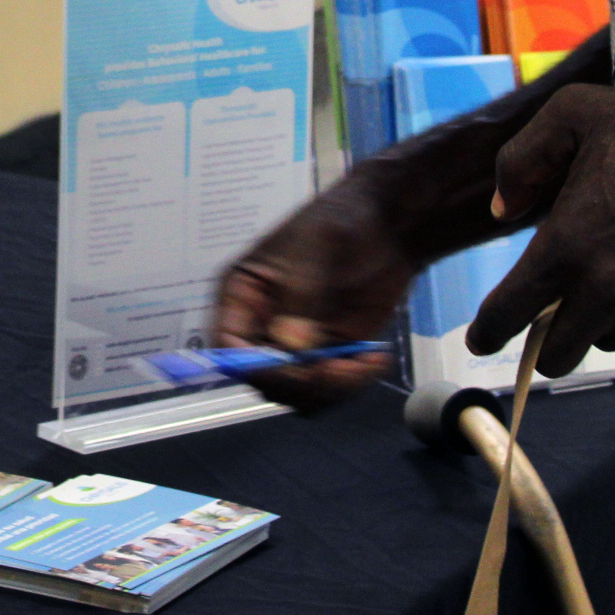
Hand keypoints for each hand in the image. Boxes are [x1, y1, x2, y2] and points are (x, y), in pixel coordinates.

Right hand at [212, 171, 412, 410]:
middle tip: (337, 367)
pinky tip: (373, 358)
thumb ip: (302, 297)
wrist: (388, 225)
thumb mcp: (316, 247)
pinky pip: (328, 390)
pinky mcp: (329, 354)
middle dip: (299, 382)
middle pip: (261, 377)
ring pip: (296, 393)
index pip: (225, 343)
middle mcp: (263, 324)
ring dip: (330, 389)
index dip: (249, 364)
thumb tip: (291, 347)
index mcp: (243, 294)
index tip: (290, 367)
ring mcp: (297, 343)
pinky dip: (351, 385)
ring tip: (362, 362)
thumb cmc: (342, 221)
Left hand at [469, 65, 614, 375]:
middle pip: (557, 352)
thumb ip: (520, 162)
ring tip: (594, 277)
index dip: (488, 331)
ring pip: (602, 339)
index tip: (479, 342)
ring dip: (589, 322)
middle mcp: (606, 285)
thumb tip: (502, 209)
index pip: (512, 310)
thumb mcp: (567, 115)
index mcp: (567, 243)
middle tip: (535, 321)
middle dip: (539, 344)